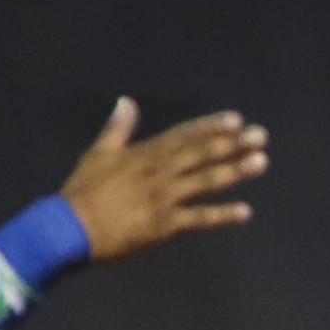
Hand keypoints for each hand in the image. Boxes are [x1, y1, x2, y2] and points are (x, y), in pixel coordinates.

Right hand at [59, 98, 267, 260]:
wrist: (68, 227)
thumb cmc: (81, 192)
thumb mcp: (98, 153)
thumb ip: (117, 129)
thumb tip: (126, 102)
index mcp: (144, 153)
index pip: (184, 136)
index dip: (210, 127)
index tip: (236, 120)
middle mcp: (159, 171)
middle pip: (202, 153)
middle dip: (232, 144)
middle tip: (261, 136)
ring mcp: (164, 197)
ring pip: (205, 181)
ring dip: (235, 171)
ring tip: (261, 162)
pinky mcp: (164, 225)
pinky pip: (198, 219)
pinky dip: (221, 215)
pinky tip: (245, 212)